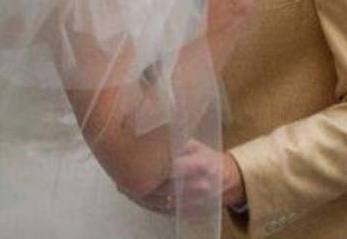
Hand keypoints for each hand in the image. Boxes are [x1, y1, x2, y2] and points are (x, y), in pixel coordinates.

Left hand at [127, 140, 244, 218]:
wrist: (226, 181)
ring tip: (123, 184)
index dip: (148, 166)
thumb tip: (148, 132)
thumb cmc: (206, 158)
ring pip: (159, 203)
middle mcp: (196, 186)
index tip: (131, 160)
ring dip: (139, 195)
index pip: (169, 168)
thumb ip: (174, 141)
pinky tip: (136, 195)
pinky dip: (147, 204)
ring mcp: (192, 203)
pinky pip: (162, 211)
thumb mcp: (193, 144)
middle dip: (138, 182)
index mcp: (199, 165)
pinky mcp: (186, 214)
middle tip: (120, 173)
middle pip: (160, 188)